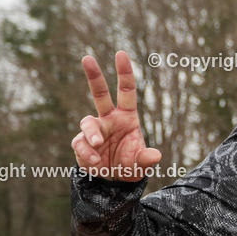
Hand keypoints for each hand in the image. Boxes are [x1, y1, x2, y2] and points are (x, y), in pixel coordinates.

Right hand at [71, 51, 160, 181]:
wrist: (113, 182)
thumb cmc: (130, 166)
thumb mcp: (141, 164)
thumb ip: (147, 159)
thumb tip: (156, 156)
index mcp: (126, 117)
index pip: (126, 91)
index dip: (124, 73)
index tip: (121, 53)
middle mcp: (108, 119)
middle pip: (100, 93)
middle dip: (94, 75)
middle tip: (87, 57)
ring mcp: (94, 130)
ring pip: (87, 122)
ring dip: (92, 132)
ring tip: (98, 144)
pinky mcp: (81, 144)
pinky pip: (80, 143)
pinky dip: (87, 152)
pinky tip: (95, 162)